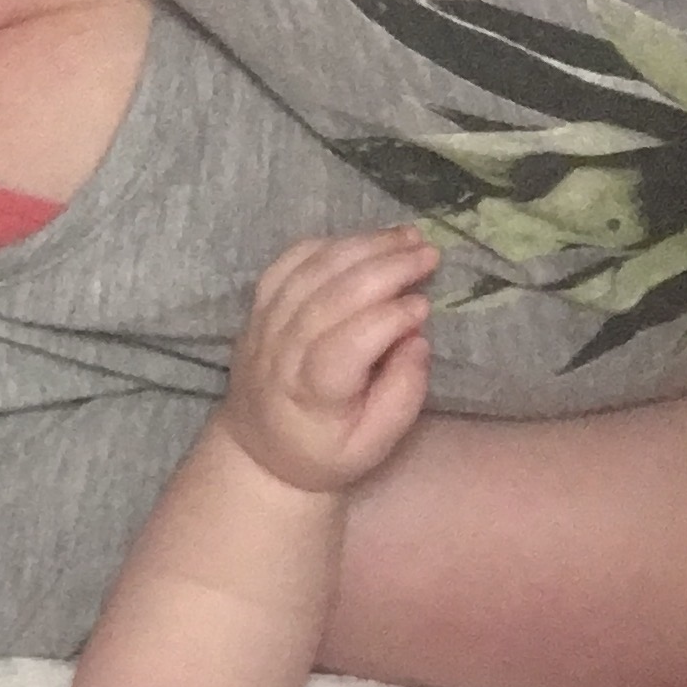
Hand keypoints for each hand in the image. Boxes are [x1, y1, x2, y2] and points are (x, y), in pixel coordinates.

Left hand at [217, 228, 436, 493]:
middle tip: (429, 254)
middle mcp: (281, 352)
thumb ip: (402, 396)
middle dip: (385, 268)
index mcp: (310, 391)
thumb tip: (416, 341)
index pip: (346, 342)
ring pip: (310, 271)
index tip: (425, 306)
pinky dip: (328, 244)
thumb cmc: (326, 449)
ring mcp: (264, 325)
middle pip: (330, 296)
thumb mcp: (374, 445)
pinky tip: (363, 241)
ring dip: (362, 246)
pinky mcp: (258, 308)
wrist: (260, 450)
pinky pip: (288, 262)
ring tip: (408, 237)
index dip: (388, 318)